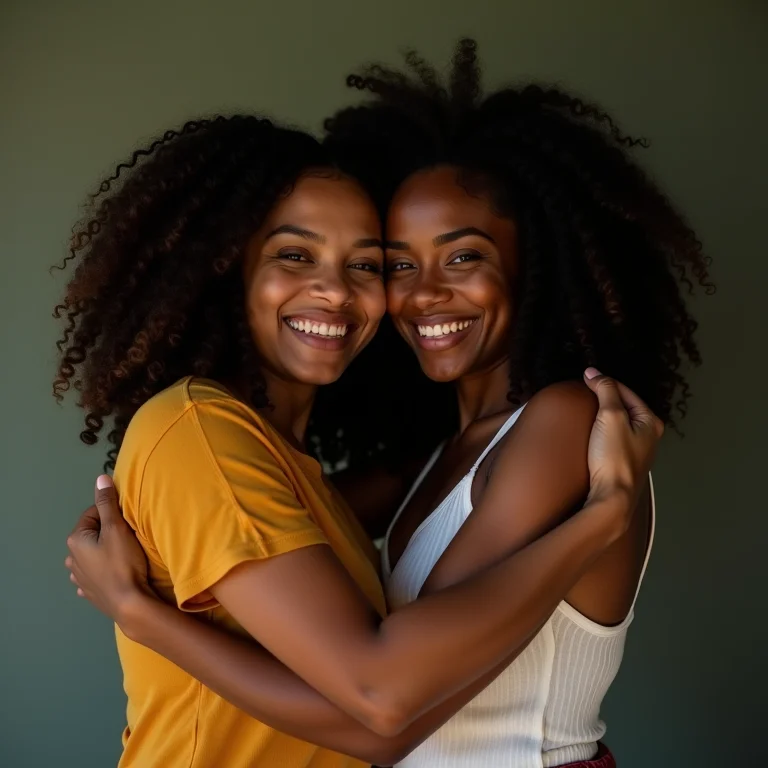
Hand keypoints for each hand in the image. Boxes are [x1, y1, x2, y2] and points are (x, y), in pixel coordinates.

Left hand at [65, 475, 151, 624]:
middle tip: (128, 539)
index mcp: (75, 540)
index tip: (127, 523)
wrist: (129, 603)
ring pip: (93, 554)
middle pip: (93, 534)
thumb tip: (100, 478)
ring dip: (105, 551)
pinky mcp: (89, 592)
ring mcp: (79, 578)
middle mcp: (71, 558)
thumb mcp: (117, 528)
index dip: (112, 514)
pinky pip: (94, 573)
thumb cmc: (123, 563)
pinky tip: (114, 572)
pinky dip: (103, 569)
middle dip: (109, 533)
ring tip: (124, 556)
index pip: (94, 514)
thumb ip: (107, 503)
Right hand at [583, 368, 663, 511]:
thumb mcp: (610, 416)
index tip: (585, 377)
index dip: (604, 382)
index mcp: (651, 421)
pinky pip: (615, 438)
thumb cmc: (614, 457)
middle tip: (585, 391)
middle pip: (625, 406)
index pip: (625, 391)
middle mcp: (649, 435)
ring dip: (604, 415)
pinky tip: (593, 434)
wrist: (612, 496)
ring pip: (620, 423)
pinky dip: (604, 430)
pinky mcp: (625, 463)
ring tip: (587, 409)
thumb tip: (594, 373)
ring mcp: (638, 450)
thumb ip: (605, 391)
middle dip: (606, 397)